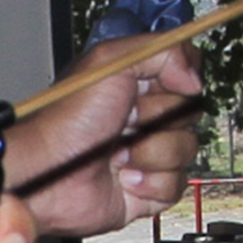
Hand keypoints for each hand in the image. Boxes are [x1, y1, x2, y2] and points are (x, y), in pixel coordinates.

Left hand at [6, 38, 206, 236]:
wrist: (47, 173)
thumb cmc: (68, 119)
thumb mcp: (112, 62)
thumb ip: (162, 52)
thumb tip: (194, 79)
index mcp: (138, 86)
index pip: (187, 77)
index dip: (179, 82)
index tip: (155, 86)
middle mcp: (144, 119)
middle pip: (192, 113)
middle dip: (159, 117)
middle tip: (126, 121)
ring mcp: (147, 155)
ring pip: (186, 150)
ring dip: (152, 152)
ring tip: (117, 155)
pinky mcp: (147, 190)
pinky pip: (175, 185)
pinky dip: (150, 182)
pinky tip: (123, 179)